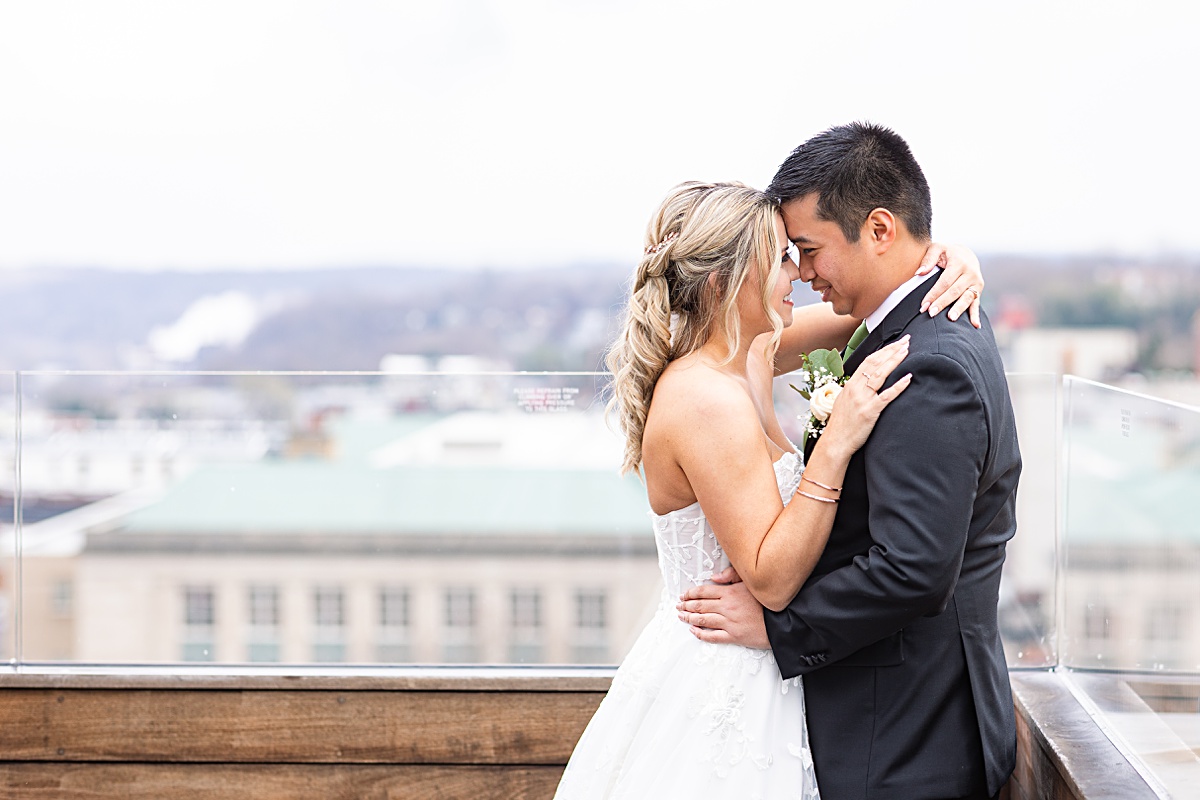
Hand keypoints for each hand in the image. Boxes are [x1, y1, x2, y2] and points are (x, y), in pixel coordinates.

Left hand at [677, 569, 770, 649]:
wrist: (782, 620)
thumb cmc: (767, 600)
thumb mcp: (751, 582)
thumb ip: (731, 575)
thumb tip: (713, 578)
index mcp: (729, 592)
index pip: (703, 591)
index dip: (690, 594)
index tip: (683, 595)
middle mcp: (726, 607)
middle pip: (700, 606)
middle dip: (686, 606)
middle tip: (678, 606)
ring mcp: (729, 622)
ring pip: (703, 620)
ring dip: (689, 618)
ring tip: (681, 617)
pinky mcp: (734, 636)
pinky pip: (712, 636)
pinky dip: (700, 634)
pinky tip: (693, 631)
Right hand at [821, 336, 912, 454]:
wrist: (835, 442)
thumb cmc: (841, 424)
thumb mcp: (843, 401)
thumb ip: (854, 389)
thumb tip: (864, 381)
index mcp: (850, 384)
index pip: (868, 361)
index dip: (883, 350)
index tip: (896, 343)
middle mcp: (855, 388)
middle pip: (875, 363)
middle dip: (892, 350)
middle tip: (906, 341)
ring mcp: (862, 399)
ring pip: (880, 375)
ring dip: (895, 361)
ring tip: (907, 351)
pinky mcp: (870, 411)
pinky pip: (886, 396)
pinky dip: (898, 386)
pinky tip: (908, 378)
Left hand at [916, 243, 983, 327]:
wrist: (966, 254)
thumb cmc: (947, 253)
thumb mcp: (937, 249)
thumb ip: (928, 259)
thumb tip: (919, 273)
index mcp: (959, 262)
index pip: (944, 282)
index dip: (934, 294)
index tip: (923, 305)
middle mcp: (970, 273)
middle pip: (954, 291)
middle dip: (942, 303)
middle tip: (931, 313)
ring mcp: (976, 283)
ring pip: (966, 298)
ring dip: (958, 309)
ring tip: (950, 318)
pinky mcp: (978, 290)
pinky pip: (977, 304)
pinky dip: (976, 315)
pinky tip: (975, 325)